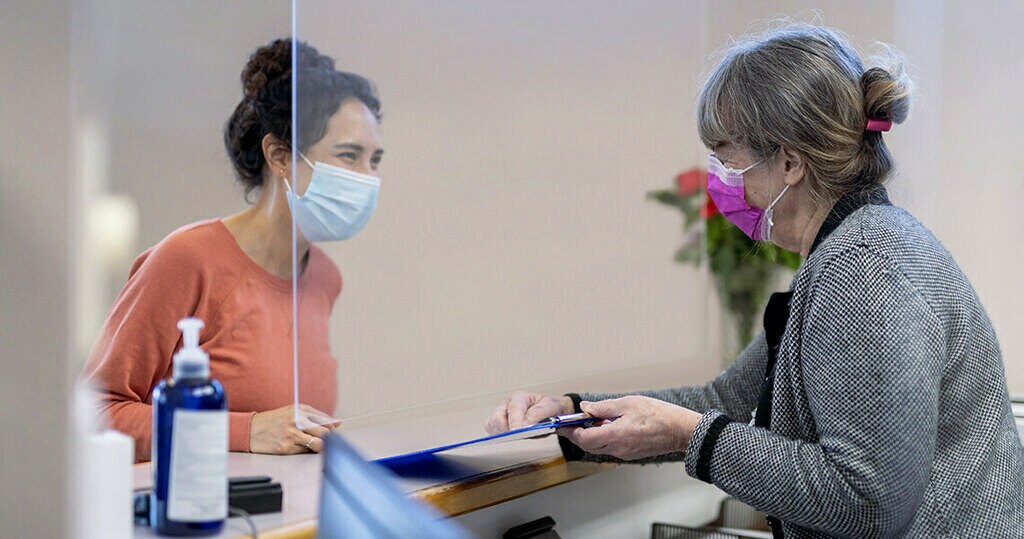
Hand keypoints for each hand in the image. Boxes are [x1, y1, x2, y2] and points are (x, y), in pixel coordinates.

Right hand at [249, 404, 340, 454]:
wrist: (250, 430)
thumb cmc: (274, 421)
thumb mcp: (293, 412)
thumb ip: (313, 417)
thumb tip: (336, 424)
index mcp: (301, 409)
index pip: (326, 420)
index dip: (333, 427)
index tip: (335, 431)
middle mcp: (298, 420)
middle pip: (325, 432)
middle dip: (329, 438)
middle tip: (326, 440)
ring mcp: (292, 434)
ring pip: (318, 444)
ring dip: (320, 446)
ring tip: (314, 445)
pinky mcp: (287, 447)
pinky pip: (305, 451)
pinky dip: (306, 451)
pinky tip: (300, 447)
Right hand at [485, 391, 573, 434]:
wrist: (551, 414)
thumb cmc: (549, 409)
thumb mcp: (551, 407)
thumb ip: (539, 414)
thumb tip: (525, 425)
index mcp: (519, 397)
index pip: (513, 409)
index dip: (515, 422)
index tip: (518, 432)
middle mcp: (506, 405)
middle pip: (497, 419)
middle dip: (507, 430)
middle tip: (521, 437)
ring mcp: (501, 416)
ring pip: (493, 427)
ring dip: (504, 435)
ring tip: (520, 437)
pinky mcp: (498, 426)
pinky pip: (493, 434)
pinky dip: (500, 439)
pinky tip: (512, 440)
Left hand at [556, 396, 701, 460]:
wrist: (680, 430)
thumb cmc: (658, 415)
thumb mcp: (627, 403)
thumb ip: (603, 408)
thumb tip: (586, 408)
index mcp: (614, 435)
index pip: (584, 438)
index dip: (570, 431)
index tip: (562, 425)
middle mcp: (617, 448)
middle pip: (588, 445)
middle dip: (576, 435)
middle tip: (569, 424)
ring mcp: (624, 453)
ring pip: (598, 447)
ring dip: (590, 436)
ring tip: (588, 421)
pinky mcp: (630, 454)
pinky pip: (610, 447)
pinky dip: (602, 438)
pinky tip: (605, 426)